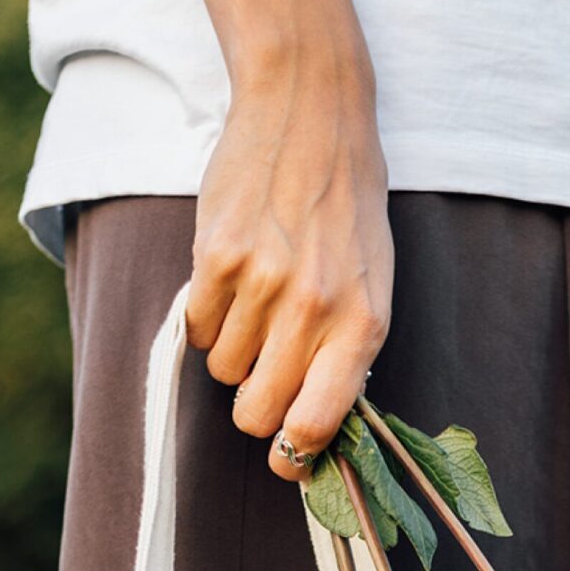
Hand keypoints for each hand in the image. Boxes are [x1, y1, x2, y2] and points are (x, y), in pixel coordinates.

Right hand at [170, 0, 390, 482]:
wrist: (312, 113)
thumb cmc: (345, 211)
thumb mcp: (372, 285)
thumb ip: (347, 357)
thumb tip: (312, 435)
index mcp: (362, 326)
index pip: (317, 427)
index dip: (294, 457)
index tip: (285, 457)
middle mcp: (315, 310)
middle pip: (256, 414)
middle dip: (254, 406)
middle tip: (263, 372)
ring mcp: (264, 283)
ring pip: (223, 372)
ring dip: (232, 349)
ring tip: (256, 299)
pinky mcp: (217, 256)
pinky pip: (198, 328)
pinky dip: (207, 315)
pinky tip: (231, 276)